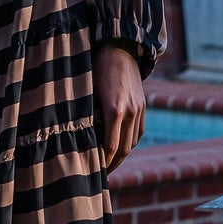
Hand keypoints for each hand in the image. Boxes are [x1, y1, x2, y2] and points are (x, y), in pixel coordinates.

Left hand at [93, 42, 145, 173]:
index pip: (111, 147)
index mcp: (114, 109)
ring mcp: (138, 108)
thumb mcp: (88, 92)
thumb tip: (79, 138)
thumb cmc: (95, 68)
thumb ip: (88, 114)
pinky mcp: (142, 105)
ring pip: (133, 142)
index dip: (103, 162)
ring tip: (110, 165)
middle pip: (124, 149)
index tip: (93, 170)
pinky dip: (131, 142)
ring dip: (122, 156)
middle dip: (112, 164)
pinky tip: (121, 148)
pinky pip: (139, 131)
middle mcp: (129, 111)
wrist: (119, 48)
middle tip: (100, 175)